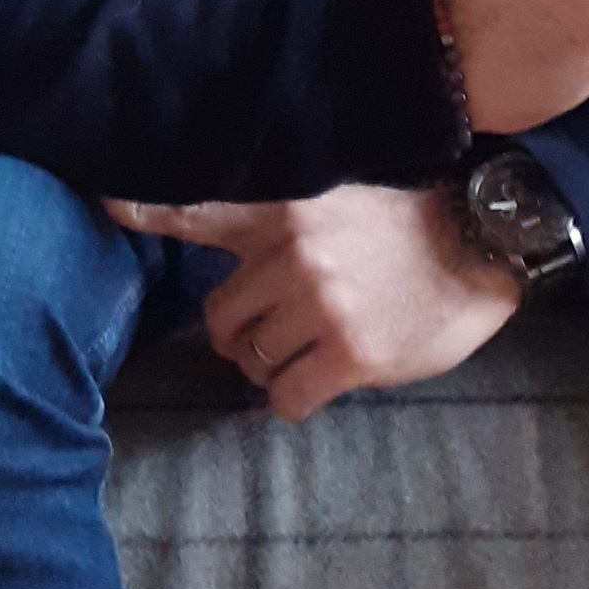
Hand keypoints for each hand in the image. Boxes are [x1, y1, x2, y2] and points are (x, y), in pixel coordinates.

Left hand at [102, 183, 519, 420]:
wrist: (484, 245)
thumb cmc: (406, 220)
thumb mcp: (334, 192)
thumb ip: (280, 218)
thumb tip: (231, 257)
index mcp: (282, 204)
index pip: (196, 207)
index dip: (144, 207)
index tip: (104, 202)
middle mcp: (291, 250)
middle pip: (218, 316)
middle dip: (241, 331)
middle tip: (280, 325)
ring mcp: (320, 302)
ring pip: (249, 358)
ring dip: (271, 362)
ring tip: (313, 343)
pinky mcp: (349, 353)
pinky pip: (284, 396)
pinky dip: (296, 394)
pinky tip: (328, 373)